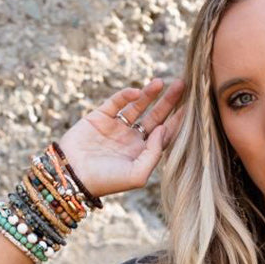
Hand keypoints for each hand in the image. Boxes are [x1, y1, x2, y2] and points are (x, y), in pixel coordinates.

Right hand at [55, 80, 185, 199]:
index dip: (177, 121)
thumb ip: (154, 153)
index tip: (191, 107)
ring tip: (161, 82)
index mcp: (142, 154)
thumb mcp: (137, 175)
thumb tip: (163, 129)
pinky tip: (137, 92)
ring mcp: (116, 126)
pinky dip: (126, 95)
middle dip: (169, 102)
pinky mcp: (100, 116)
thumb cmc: (107, 181)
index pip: (165, 135)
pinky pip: (116, 102)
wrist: (73, 175)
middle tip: (182, 85)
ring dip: (150, 94)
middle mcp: (131, 139)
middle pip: (156, 117)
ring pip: (138, 106)